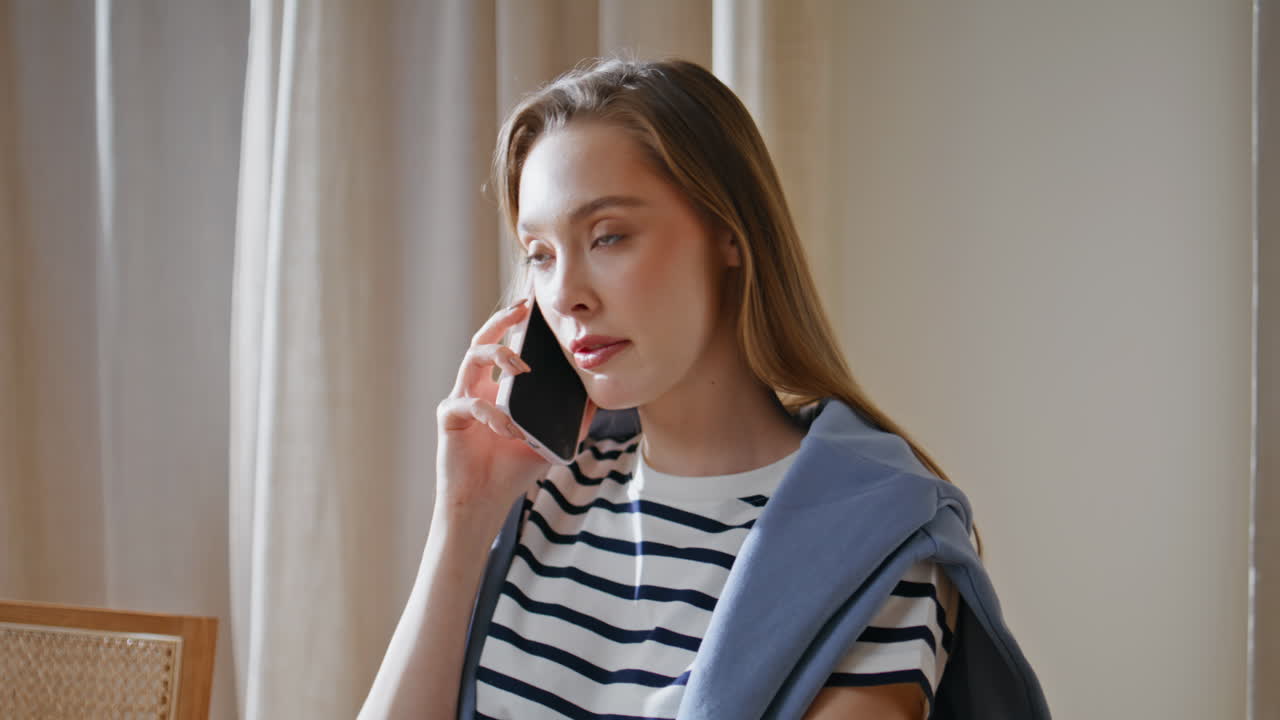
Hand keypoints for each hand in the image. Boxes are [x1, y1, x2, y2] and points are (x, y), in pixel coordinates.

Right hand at [434, 299, 592, 534]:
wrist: (484, 503)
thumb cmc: (511, 472)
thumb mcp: (549, 442)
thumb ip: (571, 421)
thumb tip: (599, 398)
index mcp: (497, 390)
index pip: (506, 347)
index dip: (517, 325)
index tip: (536, 306)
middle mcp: (476, 388)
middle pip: (483, 340)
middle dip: (503, 320)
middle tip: (524, 308)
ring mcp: (460, 399)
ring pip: (471, 359)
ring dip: (498, 355)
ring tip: (522, 366)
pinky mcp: (449, 418)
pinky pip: (470, 405)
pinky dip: (493, 414)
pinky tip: (509, 429)